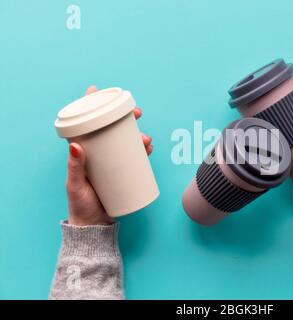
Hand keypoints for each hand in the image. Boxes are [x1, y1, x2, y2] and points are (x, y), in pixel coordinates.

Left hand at [66, 85, 152, 225]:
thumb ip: (75, 167)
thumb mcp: (76, 184)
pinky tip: (148, 148)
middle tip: (137, 114)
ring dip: (137, 135)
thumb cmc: (80, 205)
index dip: (93, 105)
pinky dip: (142, 150)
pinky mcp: (122, 172)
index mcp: (83, 153)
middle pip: (112, 129)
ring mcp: (111, 163)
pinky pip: (133, 157)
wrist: (94, 226)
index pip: (87, 124)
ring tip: (146, 141)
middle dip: (125, 118)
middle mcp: (98, 154)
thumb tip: (75, 145)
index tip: (98, 91)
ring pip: (125, 142)